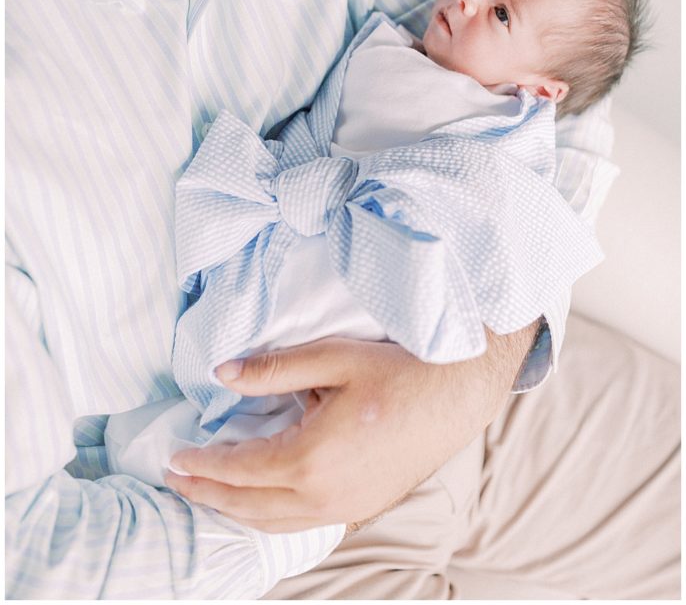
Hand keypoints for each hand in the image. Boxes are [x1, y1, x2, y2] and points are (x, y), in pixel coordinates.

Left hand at [165, 328, 535, 532]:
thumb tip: (222, 372)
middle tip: (176, 480)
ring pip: (273, 523)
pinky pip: (300, 524)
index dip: (202, 464)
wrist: (458, 396)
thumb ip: (273, 368)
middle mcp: (324, 495)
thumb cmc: (398, 371)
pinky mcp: (361, 507)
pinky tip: (260, 501)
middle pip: (248, 505)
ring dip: (234, 510)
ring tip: (208, 493)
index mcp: (312, 458)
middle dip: (207, 493)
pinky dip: (268, 517)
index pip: (239, 469)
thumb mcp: (333, 358)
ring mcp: (345, 507)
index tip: (174, 457)